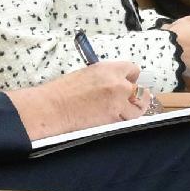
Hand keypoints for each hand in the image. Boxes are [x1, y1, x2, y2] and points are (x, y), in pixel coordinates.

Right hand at [15, 60, 145, 139]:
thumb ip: (106, 77)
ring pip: (138, 108)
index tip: (131, 81)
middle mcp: (117, 85)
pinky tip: (114, 118)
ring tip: (128, 110)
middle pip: (139, 90)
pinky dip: (122, 120)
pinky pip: (126, 120)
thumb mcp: (86, 74)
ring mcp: (117, 103)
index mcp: (108, 70)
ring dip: (133, 109)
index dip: (131, 77)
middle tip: (133, 98)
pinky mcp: (113, 120)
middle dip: (136, 94)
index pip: (132, 70)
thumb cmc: (61, 93)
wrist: (50, 108)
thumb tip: (117, 82)